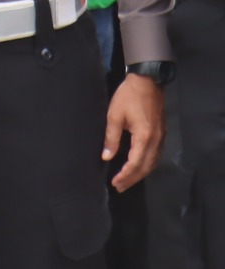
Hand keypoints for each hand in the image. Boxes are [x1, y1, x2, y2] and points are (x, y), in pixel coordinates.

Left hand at [106, 74, 164, 189]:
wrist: (148, 81)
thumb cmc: (128, 96)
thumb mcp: (114, 115)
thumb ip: (111, 138)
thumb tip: (106, 156)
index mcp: (145, 137)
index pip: (135, 163)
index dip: (125, 175)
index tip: (115, 183)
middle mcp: (156, 140)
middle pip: (146, 166)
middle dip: (133, 178)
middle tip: (119, 187)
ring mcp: (162, 137)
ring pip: (153, 162)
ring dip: (140, 173)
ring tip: (127, 181)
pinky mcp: (162, 133)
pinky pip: (156, 155)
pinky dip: (147, 164)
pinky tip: (138, 167)